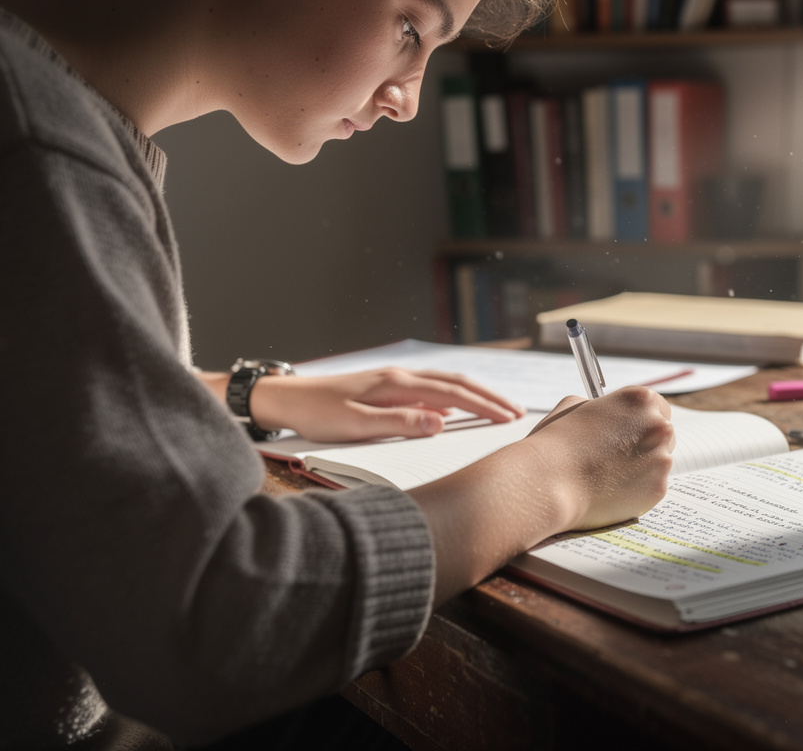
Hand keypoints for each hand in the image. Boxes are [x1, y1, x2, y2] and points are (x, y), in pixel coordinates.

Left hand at [247, 368, 525, 442]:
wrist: (285, 398)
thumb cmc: (316, 414)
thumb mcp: (356, 426)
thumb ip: (400, 423)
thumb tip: (441, 422)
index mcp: (397, 385)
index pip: (453, 394)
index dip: (484, 406)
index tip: (509, 418)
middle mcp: (400, 377)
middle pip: (456, 383)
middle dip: (490, 397)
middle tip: (517, 412)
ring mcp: (394, 380)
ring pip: (445, 383)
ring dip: (475, 394)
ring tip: (497, 407)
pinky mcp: (386, 387)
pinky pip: (430, 388)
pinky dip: (454, 396)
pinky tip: (456, 408)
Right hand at [525, 386, 676, 530]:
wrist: (548, 481)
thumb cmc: (555, 442)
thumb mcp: (574, 407)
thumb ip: (600, 407)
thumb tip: (607, 414)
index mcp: (640, 400)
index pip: (658, 407)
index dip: (641, 420)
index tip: (630, 430)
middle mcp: (658, 427)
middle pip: (663, 435)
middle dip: (645, 443)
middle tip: (618, 455)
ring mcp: (661, 459)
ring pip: (659, 463)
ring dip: (641, 467)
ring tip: (608, 475)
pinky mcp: (658, 489)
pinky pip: (652, 487)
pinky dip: (636, 490)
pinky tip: (610, 489)